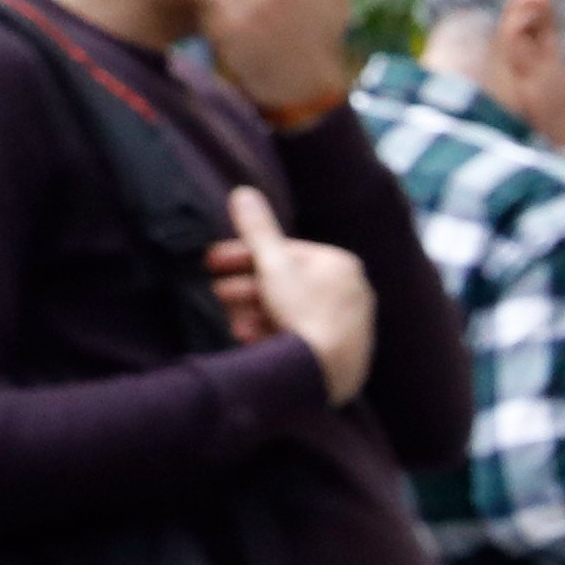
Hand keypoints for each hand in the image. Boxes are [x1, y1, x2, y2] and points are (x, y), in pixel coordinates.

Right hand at [221, 186, 373, 405]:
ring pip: (292, 310)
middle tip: (217, 294)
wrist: (325, 372)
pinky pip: (304, 335)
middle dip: (246, 288)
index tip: (211, 262)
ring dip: (256, 313)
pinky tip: (254, 340)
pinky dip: (275, 334)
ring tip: (235, 324)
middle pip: (287, 283)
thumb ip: (257, 230)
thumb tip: (243, 193)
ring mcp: (351, 325)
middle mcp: (353, 292)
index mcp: (341, 265)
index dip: (242, 255)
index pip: (283, 252)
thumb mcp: (272, 265)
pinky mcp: (345, 354)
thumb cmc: (302, 313)